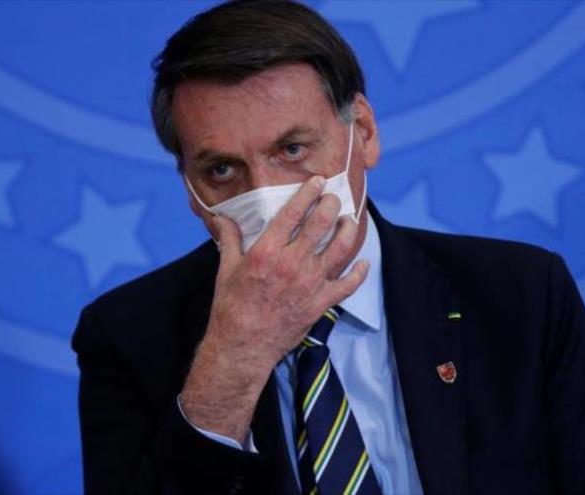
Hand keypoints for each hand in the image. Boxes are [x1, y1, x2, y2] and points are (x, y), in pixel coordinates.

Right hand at [180, 175, 369, 442]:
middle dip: (331, 204)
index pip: (293, 212)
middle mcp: (292, 262)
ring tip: (348, 221)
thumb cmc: (231, 306)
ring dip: (348, 230)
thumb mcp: (226, 268)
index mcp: (267, 250)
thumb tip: (222, 218)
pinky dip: (359, 273)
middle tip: (333, 198)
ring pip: (340, 248)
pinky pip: (348, 284)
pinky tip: (362, 263)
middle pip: (322, 223)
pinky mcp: (320, 303)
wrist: (243, 345)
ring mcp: (310, 283)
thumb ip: (230, 239)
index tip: (317, 181)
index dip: (308, 192)